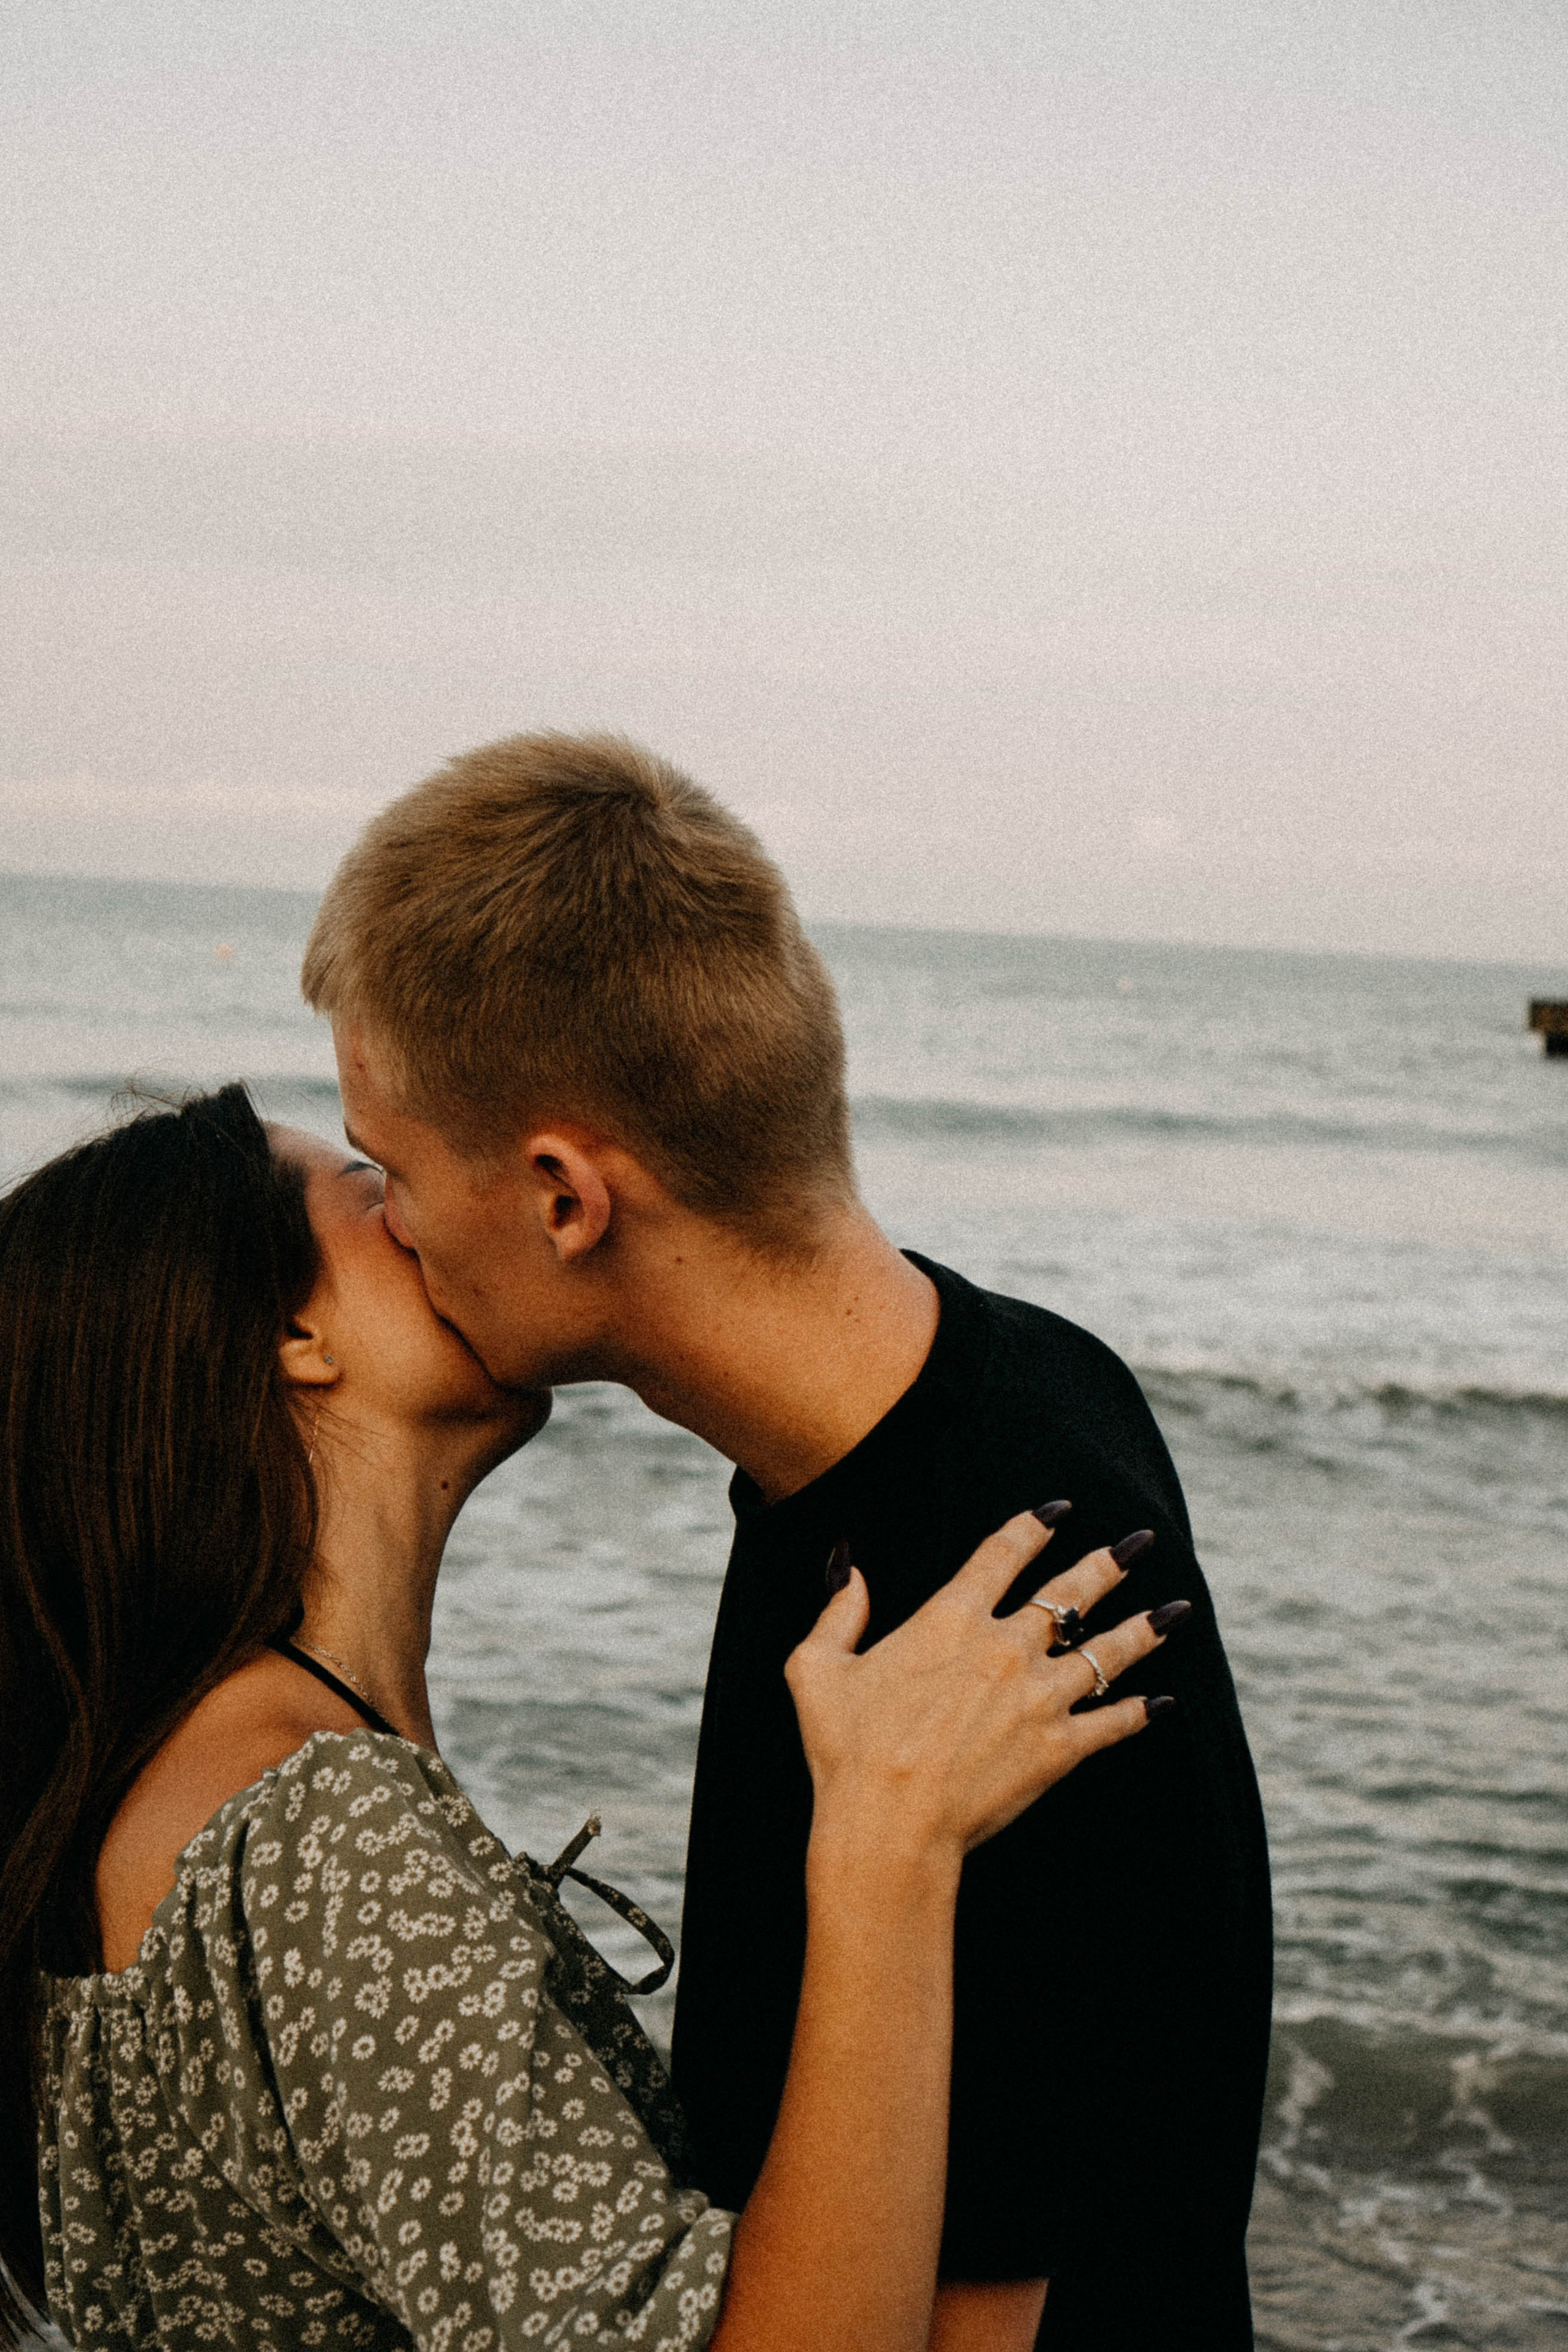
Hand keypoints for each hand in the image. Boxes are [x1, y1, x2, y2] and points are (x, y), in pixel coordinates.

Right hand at [785, 1511, 1174, 1868]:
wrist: (888, 1826)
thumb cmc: (845, 1750)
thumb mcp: (816, 1669)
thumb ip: (838, 1612)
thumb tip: (849, 1565)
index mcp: (950, 1620)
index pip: (1001, 1555)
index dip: (1032, 1526)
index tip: (1059, 1509)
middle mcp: (1004, 1649)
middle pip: (1071, 1594)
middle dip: (1109, 1563)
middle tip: (1142, 1542)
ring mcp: (1038, 1700)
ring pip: (1105, 1653)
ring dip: (1144, 1629)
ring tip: (1176, 1611)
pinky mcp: (1058, 1751)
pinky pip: (1112, 1725)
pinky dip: (1140, 1714)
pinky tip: (1162, 1704)